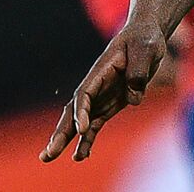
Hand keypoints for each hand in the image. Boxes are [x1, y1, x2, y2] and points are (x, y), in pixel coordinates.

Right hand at [40, 17, 167, 162]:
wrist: (146, 36)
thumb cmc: (144, 39)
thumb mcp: (146, 49)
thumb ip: (139, 71)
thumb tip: (133, 98)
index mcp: (101, 70)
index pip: (85, 93)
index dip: (81, 111)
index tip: (81, 129)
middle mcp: (97, 85)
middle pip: (74, 111)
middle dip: (61, 132)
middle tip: (47, 153)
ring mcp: (102, 95)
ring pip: (80, 121)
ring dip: (66, 139)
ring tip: (48, 157)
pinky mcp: (111, 103)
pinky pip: (95, 123)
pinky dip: (87, 139)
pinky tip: (80, 155)